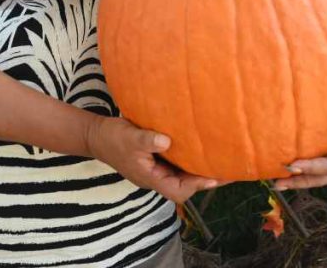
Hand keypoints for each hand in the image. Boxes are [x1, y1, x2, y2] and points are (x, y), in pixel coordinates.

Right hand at [86, 115, 218, 202]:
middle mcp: (156, 177)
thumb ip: (147, 140)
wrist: (97, 136)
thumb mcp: (130, 137)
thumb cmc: (113, 138)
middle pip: (185, 186)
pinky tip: (202, 149)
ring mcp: (156, 169)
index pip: (178, 190)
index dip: (197, 185)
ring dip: (200, 170)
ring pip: (182, 175)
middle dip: (206, 179)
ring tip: (222, 160)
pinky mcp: (156, 159)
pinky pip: (177, 163)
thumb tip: (167, 141)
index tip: (215, 176)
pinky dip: (190, 159)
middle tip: (229, 169)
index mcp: (150, 177)